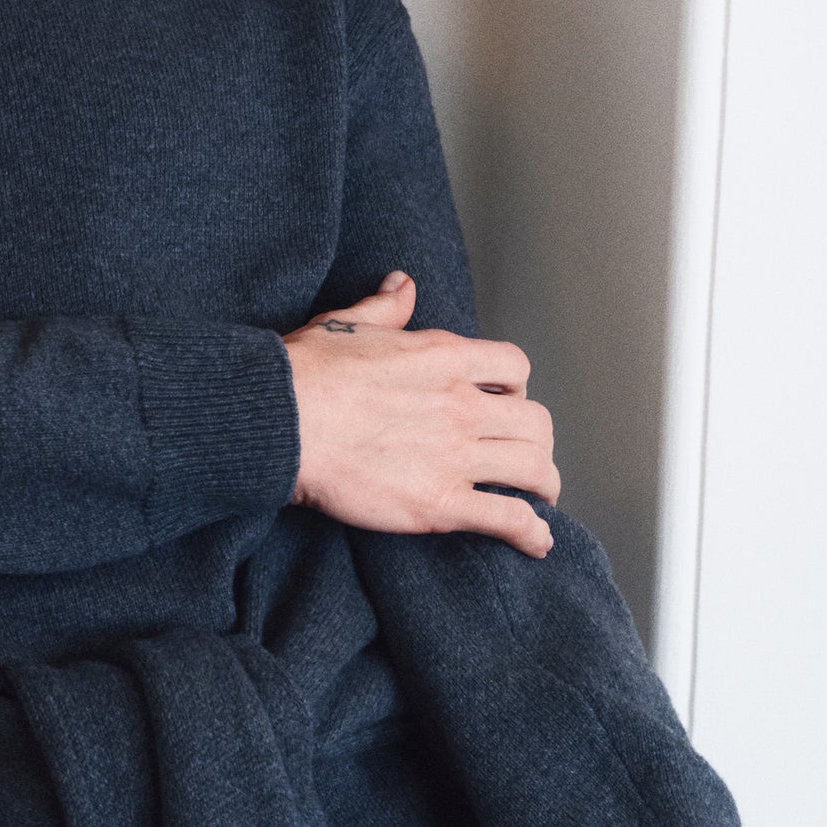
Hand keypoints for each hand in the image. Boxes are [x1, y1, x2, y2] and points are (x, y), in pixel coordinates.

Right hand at [281, 272, 557, 551]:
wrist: (280, 423)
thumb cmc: (304, 374)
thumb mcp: (346, 323)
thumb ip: (385, 307)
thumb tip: (402, 284)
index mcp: (444, 357)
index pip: (514, 367)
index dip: (517, 387)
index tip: (507, 402)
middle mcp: (461, 405)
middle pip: (535, 421)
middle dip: (537, 440)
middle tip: (527, 454)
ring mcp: (455, 455)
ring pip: (533, 468)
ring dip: (545, 484)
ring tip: (542, 497)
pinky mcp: (440, 503)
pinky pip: (508, 518)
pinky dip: (532, 533)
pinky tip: (538, 542)